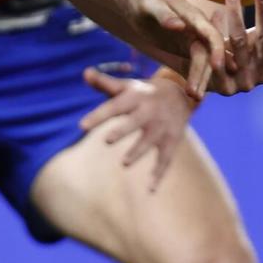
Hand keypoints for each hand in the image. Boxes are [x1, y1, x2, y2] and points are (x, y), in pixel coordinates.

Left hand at [80, 67, 194, 190]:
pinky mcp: (171, 141)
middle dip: (122, 131)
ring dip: (137, 152)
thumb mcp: (126, 85)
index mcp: (134, 98)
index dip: (98, 116)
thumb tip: (85, 72)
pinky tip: (150, 190)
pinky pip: (165, 160)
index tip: (81, 126)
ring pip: (149, 142)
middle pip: (134, 122)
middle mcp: (149, 112)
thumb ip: (104, 83)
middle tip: (107, 140)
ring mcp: (161, 128)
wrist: (180, 94)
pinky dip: (159, 175)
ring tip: (124, 163)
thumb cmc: (144, 92)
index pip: (113, 106)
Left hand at [127, 0, 225, 99]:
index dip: (219, 49)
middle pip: (209, 53)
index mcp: (193, 15)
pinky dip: (196, 77)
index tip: (218, 67)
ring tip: (194, 97)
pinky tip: (193, 93)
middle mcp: (198, 28)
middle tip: (196, 95)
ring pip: (203, 62)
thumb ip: (163, 14)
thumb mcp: (149, 4)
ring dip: (200, 79)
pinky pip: (196, 65)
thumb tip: (180, 26)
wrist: (136, 2)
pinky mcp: (186, 48)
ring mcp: (193, 38)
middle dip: (206, 74)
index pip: (211, 33)